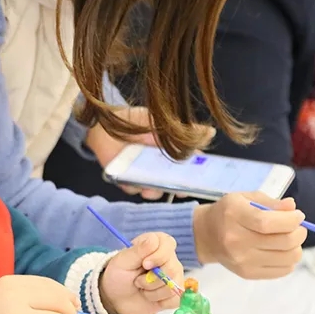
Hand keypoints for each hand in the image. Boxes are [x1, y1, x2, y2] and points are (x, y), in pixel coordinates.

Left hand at [85, 107, 215, 199]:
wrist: (104, 123)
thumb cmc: (135, 122)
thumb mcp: (162, 123)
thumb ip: (185, 131)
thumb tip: (211, 132)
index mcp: (168, 155)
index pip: (187, 169)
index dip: (195, 177)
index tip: (201, 182)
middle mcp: (156, 168)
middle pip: (171, 184)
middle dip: (177, 189)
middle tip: (181, 191)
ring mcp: (141, 175)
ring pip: (152, 190)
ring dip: (154, 191)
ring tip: (153, 188)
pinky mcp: (124, 180)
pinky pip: (132, 188)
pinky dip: (134, 186)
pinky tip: (134, 181)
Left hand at [99, 232, 183, 313]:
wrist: (116, 297)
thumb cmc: (119, 274)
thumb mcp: (123, 260)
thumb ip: (139, 250)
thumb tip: (153, 239)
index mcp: (158, 244)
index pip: (168, 244)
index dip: (157, 256)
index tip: (144, 263)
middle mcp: (170, 259)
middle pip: (172, 269)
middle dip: (150, 279)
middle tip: (137, 280)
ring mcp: (175, 277)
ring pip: (172, 287)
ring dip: (151, 291)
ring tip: (141, 287)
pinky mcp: (175, 294)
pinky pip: (174, 300)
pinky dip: (157, 301)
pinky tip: (149, 296)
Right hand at [192, 192, 306, 278]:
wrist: (206, 236)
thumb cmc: (229, 213)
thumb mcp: (245, 198)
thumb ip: (270, 202)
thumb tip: (292, 209)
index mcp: (234, 216)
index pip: (267, 223)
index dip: (290, 220)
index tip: (298, 216)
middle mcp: (236, 241)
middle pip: (282, 242)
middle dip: (299, 233)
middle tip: (297, 227)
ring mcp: (242, 261)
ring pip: (287, 258)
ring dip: (296, 247)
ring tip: (289, 239)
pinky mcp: (247, 274)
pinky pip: (282, 271)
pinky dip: (289, 260)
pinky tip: (281, 251)